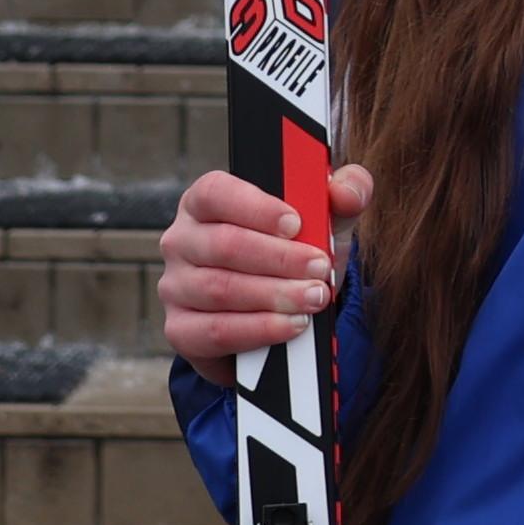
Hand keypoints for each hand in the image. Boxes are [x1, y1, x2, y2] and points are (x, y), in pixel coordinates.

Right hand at [159, 162, 376, 387]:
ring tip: (314, 298)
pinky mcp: (180, 329)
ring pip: (221, 290)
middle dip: (279, 259)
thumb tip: (348, 192)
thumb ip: (342, 194)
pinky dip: (258, 330)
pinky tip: (290, 326)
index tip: (296, 223)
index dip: (256, 207)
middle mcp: (182, 239)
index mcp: (205, 200)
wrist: (273, 310)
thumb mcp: (321, 219)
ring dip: (274, 296)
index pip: (217, 193)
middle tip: (319, 270)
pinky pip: (216, 331)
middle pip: (224, 245)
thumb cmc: (291, 250)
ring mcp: (175, 286)